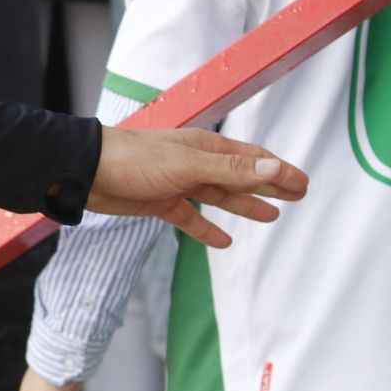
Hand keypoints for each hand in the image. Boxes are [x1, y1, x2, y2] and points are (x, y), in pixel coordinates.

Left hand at [88, 126, 306, 248]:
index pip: (252, 158)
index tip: (304, 183)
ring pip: (220, 196)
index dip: (279, 170)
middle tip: (298, 195)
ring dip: (245, 205)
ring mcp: (178, 183)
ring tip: (272, 215)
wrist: (87, 172)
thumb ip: (232, 169)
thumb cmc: (135, 160)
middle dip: (269, 184)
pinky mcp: (160, 202)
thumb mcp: (189, 165)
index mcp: (205, 147)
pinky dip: (207, 228)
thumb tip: (274, 165)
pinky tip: (223, 242)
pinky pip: (190, 217)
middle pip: (241, 175)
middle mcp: (195, 162)